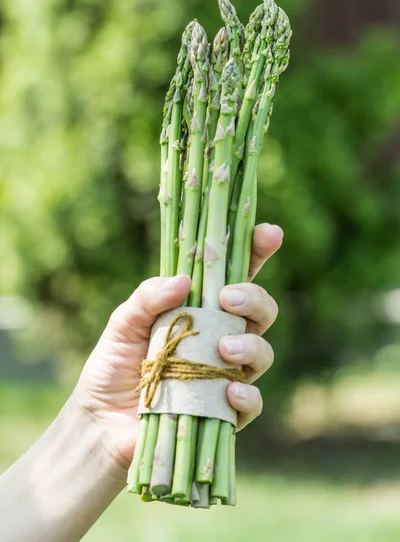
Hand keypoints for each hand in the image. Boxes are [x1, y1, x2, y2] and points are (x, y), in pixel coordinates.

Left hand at [75, 223, 282, 469]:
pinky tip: (229, 392)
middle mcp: (219, 338)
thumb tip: (184, 281)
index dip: (256, 252)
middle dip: (255, 298)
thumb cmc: (113, 366)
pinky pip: (253, 402)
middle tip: (228, 299)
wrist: (100, 424)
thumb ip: (147, 298)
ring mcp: (225, 375)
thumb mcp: (122, 324)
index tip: (268, 233)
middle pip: (260, 311)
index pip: (235, 277)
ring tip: (224, 349)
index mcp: (199, 311)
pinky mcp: (223, 413)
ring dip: (251, 345)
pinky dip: (247, 396)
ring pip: (262, 352)